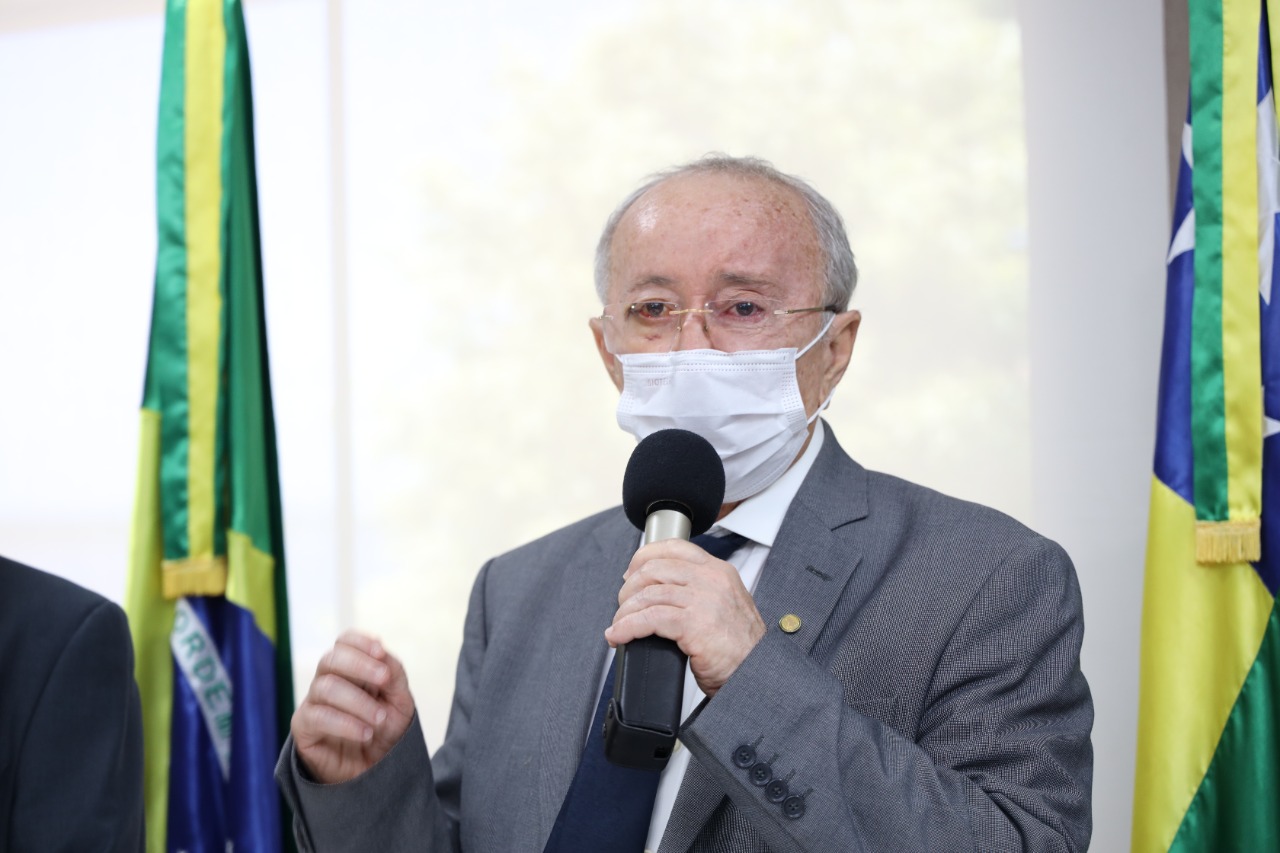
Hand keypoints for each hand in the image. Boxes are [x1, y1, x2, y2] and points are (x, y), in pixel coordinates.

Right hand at [291, 631, 415, 783]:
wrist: (377, 772)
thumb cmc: (385, 732)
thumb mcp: (399, 702)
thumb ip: (393, 675)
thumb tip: (382, 652)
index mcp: (350, 670)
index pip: (344, 642)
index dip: (360, 642)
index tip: (381, 652)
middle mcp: (327, 681)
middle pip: (331, 659)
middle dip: (360, 665)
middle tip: (385, 680)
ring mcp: (313, 704)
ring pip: (326, 687)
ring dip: (358, 701)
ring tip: (379, 720)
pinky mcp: (303, 728)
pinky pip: (317, 717)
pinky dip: (345, 723)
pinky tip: (365, 733)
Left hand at [604, 538, 765, 697]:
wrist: (756, 674)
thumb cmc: (740, 648)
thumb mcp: (725, 605)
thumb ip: (700, 591)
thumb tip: (660, 591)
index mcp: (719, 572)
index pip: (675, 548)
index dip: (644, 556)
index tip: (631, 572)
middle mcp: (712, 580)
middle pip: (655, 568)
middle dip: (630, 587)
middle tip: (623, 605)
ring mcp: (703, 601)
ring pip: (648, 593)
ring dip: (625, 611)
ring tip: (619, 625)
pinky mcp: (694, 624)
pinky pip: (649, 619)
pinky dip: (628, 627)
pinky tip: (619, 635)